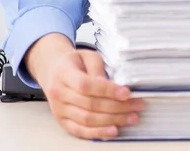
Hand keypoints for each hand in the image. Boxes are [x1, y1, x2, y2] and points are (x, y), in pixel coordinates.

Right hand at [27, 35, 143, 139]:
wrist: (53, 71)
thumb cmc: (73, 62)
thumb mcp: (86, 56)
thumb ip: (98, 68)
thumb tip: (111, 85)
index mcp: (64, 74)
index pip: (86, 85)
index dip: (108, 90)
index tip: (127, 92)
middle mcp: (58, 93)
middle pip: (89, 104)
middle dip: (117, 107)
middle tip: (136, 105)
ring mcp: (59, 109)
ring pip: (87, 119)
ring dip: (112, 120)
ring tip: (131, 117)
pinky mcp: (62, 121)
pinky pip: (80, 131)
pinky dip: (98, 133)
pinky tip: (113, 130)